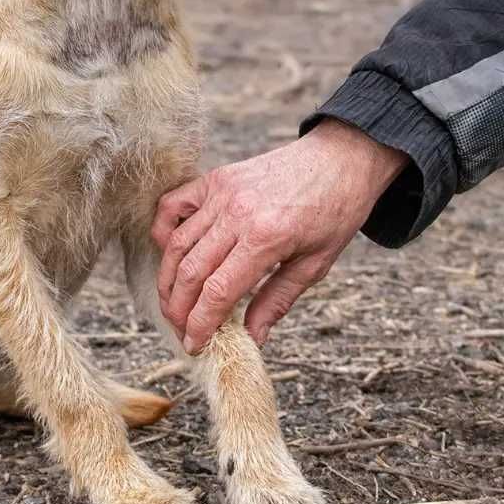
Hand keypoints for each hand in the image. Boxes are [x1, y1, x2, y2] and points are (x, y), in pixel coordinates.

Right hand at [152, 119, 407, 352]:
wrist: (340, 159)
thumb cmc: (335, 212)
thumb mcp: (315, 265)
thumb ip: (277, 301)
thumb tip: (251, 339)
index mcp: (266, 238)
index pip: (218, 292)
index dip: (200, 323)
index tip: (194, 344)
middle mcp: (237, 213)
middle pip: (190, 271)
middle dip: (178, 308)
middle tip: (179, 330)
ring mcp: (221, 192)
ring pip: (176, 243)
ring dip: (168, 279)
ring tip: (171, 303)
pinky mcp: (214, 178)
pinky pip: (173, 204)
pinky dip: (163, 230)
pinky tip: (169, 253)